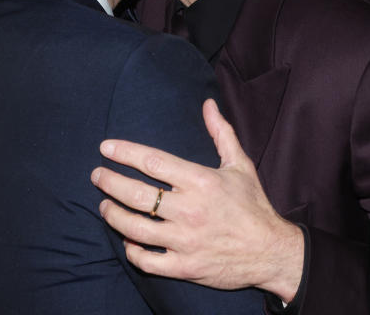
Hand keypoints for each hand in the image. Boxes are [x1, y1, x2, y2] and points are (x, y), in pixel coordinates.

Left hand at [91, 99, 304, 301]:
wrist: (272, 252)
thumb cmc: (254, 205)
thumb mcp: (240, 164)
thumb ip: (221, 133)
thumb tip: (208, 104)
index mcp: (201, 182)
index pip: (152, 161)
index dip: (125, 152)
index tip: (105, 148)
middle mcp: (190, 210)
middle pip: (136, 195)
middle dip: (110, 182)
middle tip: (97, 175)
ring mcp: (185, 241)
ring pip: (134, 228)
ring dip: (113, 215)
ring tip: (104, 206)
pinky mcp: (185, 267)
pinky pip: (147, 260)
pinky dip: (131, 250)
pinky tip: (127, 240)